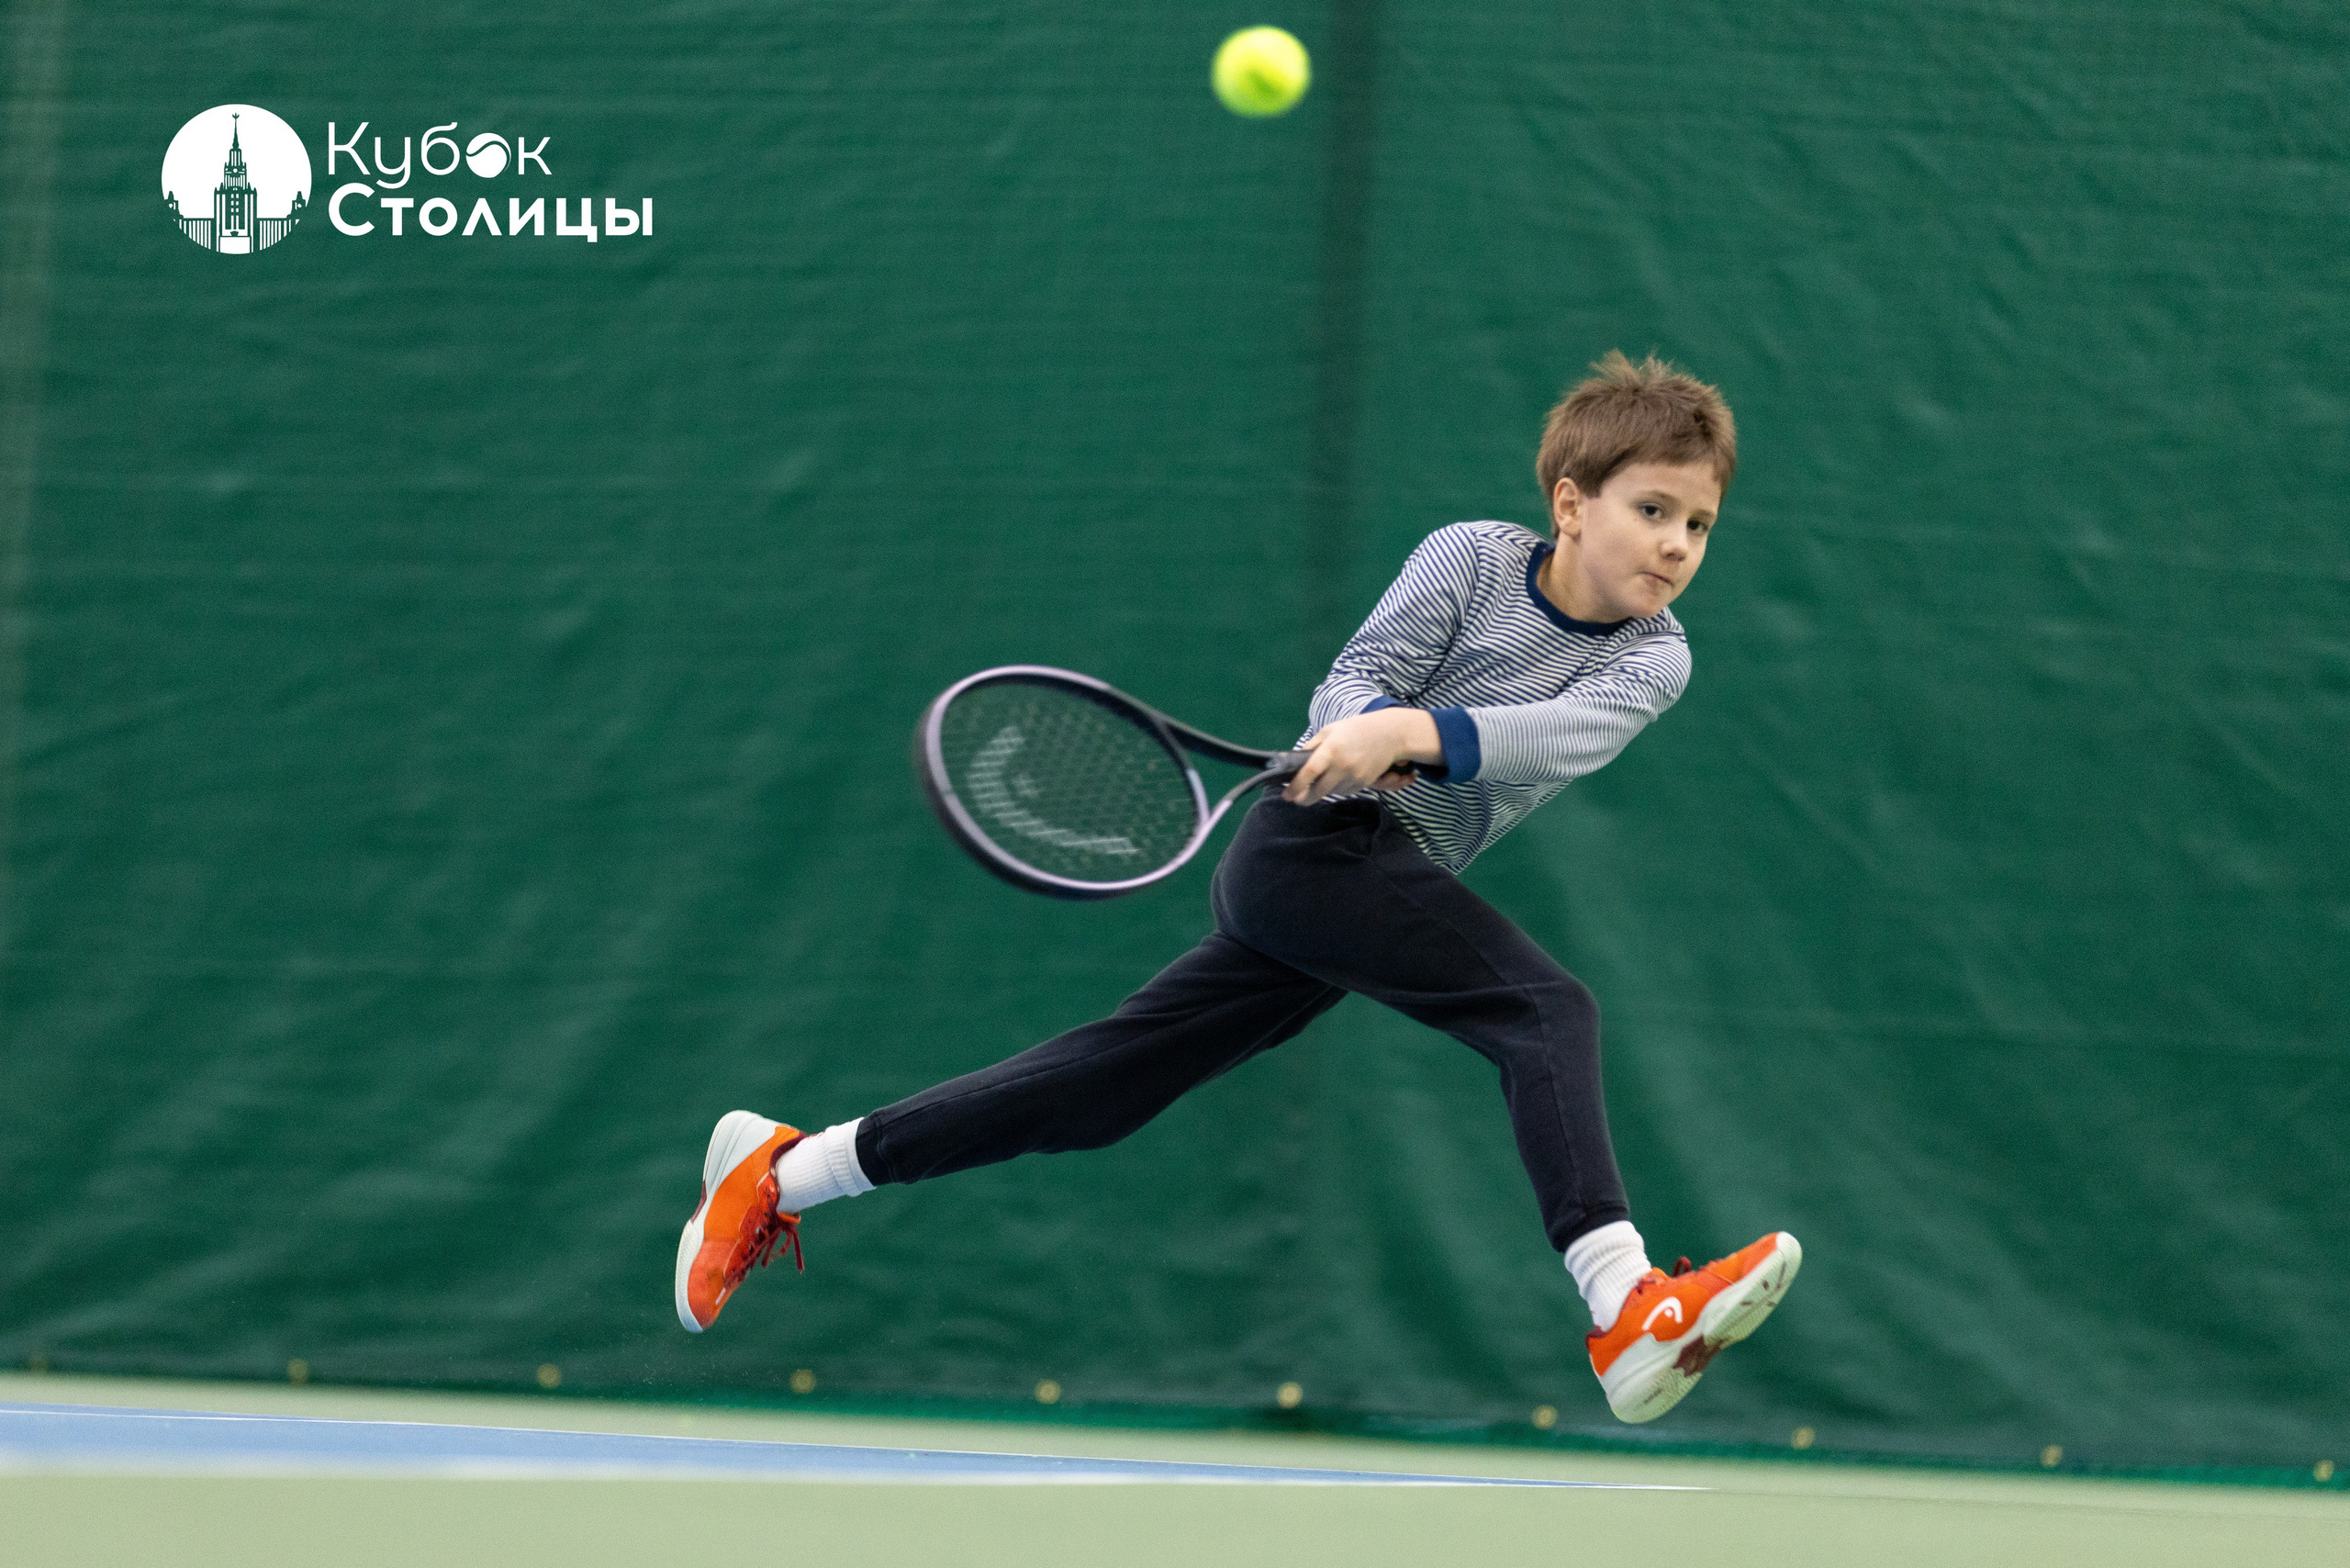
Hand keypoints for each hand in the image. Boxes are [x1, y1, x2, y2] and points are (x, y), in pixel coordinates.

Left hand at [1282, 708, 1443, 805]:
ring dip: (1323, 790)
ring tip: (1321, 780)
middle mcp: (1342, 766)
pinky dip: (1338, 788)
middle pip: (1319, 791)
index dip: (1296, 786)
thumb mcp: (1330, 730)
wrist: (1390, 734)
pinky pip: (1345, 791)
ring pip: (1332, 792)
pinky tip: (1339, 776)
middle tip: (1296, 799)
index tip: (1286, 794)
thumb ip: (1313, 746)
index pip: (1309, 773)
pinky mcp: (1364, 784)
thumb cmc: (1357, 729)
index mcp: (1331, 750)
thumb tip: (1297, 762)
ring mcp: (1354, 777)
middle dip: (1305, 798)